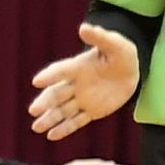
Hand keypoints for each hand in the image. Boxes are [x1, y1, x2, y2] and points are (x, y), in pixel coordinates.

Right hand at [29, 25, 140, 139]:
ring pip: (63, 110)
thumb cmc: (121, 54)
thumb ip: (99, 37)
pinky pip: (76, 121)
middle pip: (57, 94)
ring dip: (50, 119)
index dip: (49, 76)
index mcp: (78, 67)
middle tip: (33, 110)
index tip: (36, 82)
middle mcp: (76, 84)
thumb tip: (84, 28)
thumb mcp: (115, 44)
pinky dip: (65, 129)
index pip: (61, 71)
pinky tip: (52, 136)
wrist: (131, 71)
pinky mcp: (91, 111)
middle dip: (45, 103)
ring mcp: (82, 99)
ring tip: (36, 128)